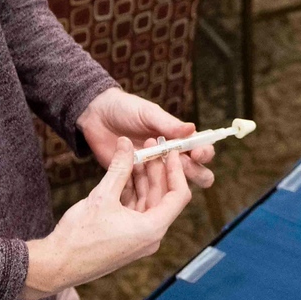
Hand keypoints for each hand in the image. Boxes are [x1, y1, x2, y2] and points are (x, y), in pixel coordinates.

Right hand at [23, 138, 190, 297]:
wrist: (58, 264)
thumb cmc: (79, 235)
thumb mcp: (102, 196)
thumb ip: (119, 167)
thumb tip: (126, 143)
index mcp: (152, 229)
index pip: (178, 195)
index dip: (176, 170)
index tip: (169, 151)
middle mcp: (150, 236)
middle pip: (162, 197)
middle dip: (156, 170)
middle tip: (149, 146)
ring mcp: (139, 239)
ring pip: (147, 202)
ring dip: (142, 179)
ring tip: (134, 155)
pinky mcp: (126, 238)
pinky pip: (135, 210)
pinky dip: (131, 192)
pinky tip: (124, 174)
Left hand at [77, 87, 213, 189]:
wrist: (96, 117)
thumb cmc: (125, 109)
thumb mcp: (147, 113)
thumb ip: (168, 124)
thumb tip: (192, 128)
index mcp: (178, 139)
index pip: (202, 151)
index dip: (204, 154)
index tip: (196, 153)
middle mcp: (171, 158)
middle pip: (197, 174)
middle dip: (195, 173)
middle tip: (181, 165)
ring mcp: (154, 171)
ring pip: (174, 186)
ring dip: (168, 179)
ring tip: (151, 163)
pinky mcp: (136, 181)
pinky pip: (147, 190)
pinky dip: (145, 186)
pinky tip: (135, 175)